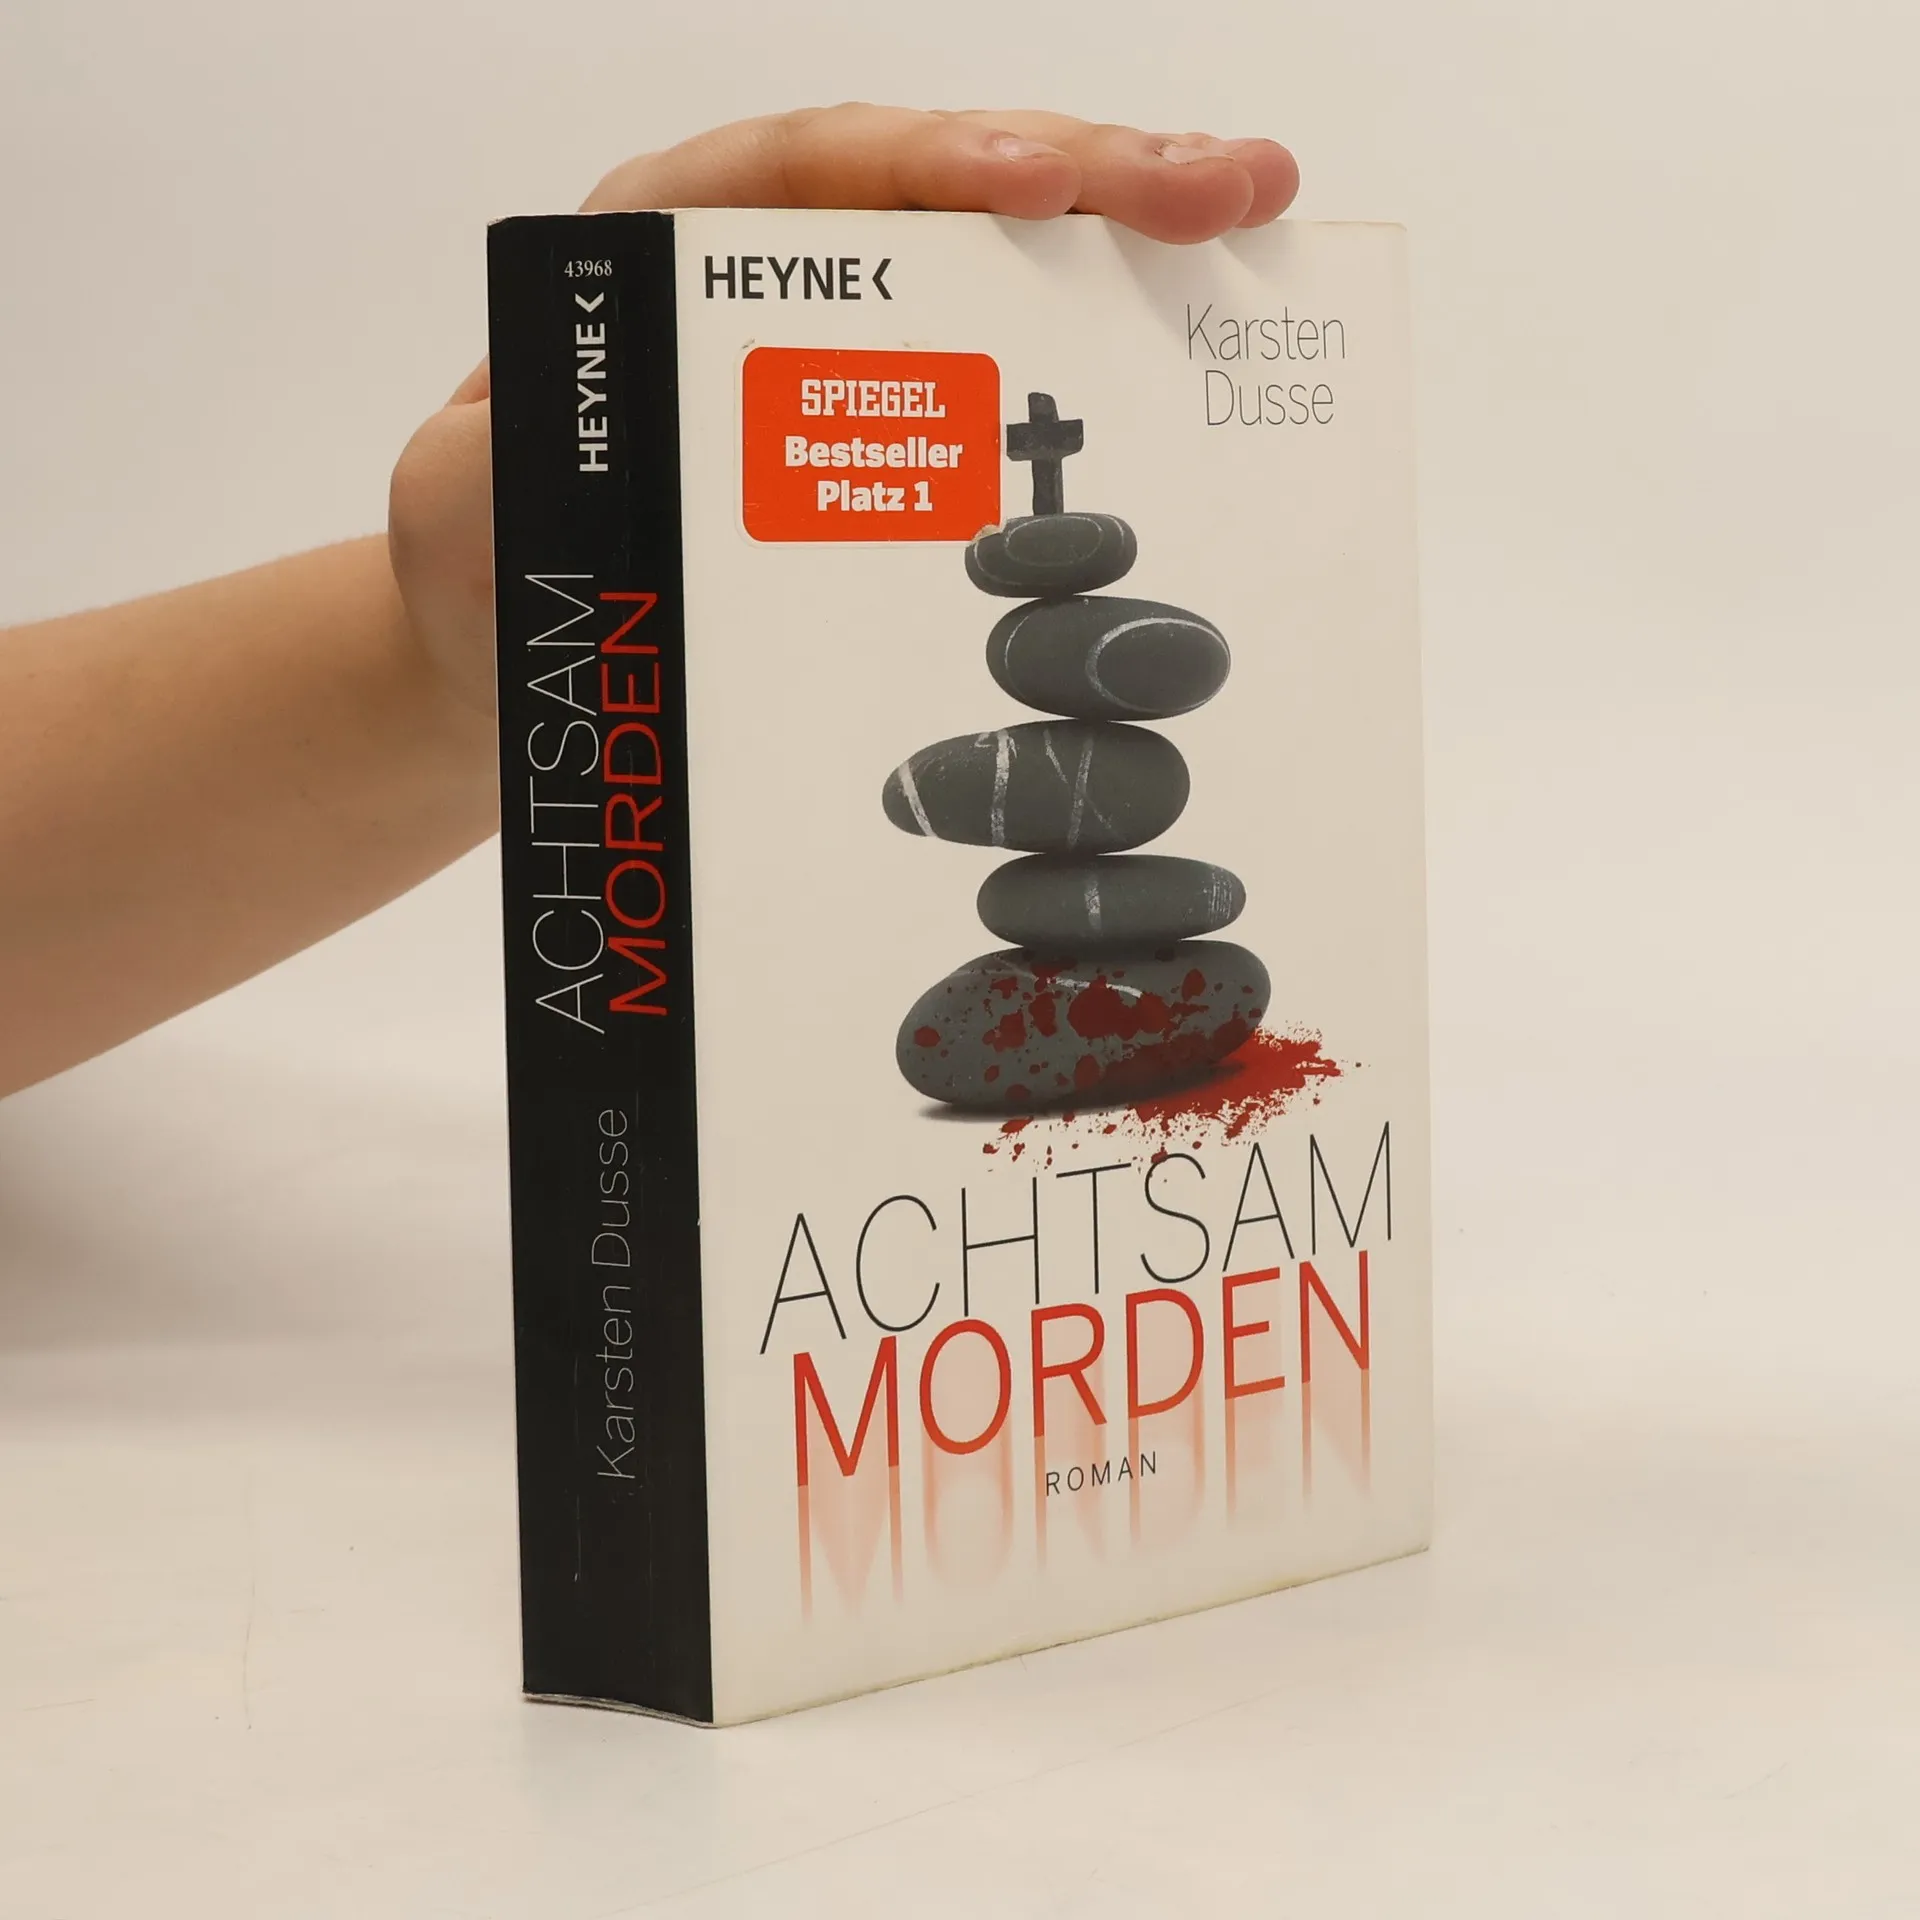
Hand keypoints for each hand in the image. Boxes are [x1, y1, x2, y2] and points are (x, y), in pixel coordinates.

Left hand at [389, 106, 1298, 712]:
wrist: (522, 662)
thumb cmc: (495, 574)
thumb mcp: (465, 517)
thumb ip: (499, 471)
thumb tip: (588, 450)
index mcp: (666, 260)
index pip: (810, 175)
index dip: (931, 167)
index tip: (1036, 186)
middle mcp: (773, 282)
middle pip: (941, 193)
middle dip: (1090, 174)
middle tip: (1228, 185)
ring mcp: (847, 357)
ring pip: (996, 268)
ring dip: (1127, 238)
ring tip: (1248, 216)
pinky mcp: (895, 437)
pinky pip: (1006, 372)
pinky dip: (1100, 349)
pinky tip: (1189, 339)